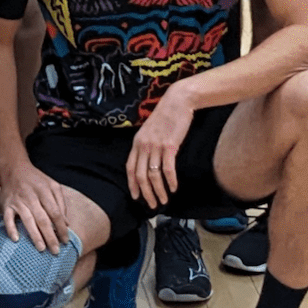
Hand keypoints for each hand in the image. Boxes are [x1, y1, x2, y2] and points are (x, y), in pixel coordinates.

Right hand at [0, 160, 71, 253]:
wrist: (14, 169)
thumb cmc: (35, 179)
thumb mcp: (52, 185)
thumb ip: (61, 203)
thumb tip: (67, 223)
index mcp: (45, 191)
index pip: (55, 213)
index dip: (61, 228)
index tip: (65, 240)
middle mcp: (31, 196)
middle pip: (43, 219)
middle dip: (50, 236)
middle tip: (55, 250)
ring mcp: (18, 201)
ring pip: (28, 220)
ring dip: (34, 235)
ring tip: (41, 248)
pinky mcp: (7, 204)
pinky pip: (8, 218)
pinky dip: (11, 228)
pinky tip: (16, 239)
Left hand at [127, 89, 192, 208]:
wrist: (177, 102)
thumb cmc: (166, 116)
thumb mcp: (150, 131)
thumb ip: (146, 145)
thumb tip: (147, 163)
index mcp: (137, 142)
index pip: (130, 168)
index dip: (132, 184)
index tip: (136, 197)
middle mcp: (144, 145)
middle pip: (140, 175)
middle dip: (146, 193)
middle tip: (152, 205)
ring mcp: (156, 145)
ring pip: (153, 175)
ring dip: (158, 190)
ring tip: (164, 200)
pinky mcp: (170, 145)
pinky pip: (168, 168)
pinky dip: (170, 181)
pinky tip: (173, 188)